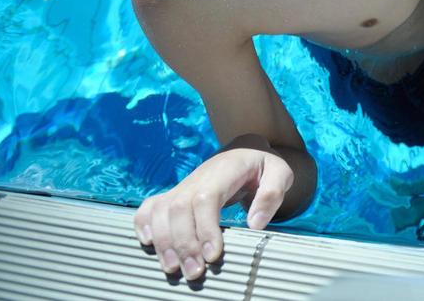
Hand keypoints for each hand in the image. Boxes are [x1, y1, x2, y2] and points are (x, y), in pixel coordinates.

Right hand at [133, 147, 293, 281]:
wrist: (246, 151)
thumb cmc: (263, 166)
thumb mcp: (280, 173)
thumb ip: (272, 195)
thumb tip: (255, 224)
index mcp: (224, 171)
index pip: (206, 198)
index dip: (204, 228)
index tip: (213, 255)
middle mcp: (198, 178)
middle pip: (179, 208)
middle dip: (183, 244)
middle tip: (195, 272)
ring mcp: (183, 186)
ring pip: (161, 210)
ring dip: (163, 242)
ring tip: (174, 269)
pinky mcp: (174, 194)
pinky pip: (149, 207)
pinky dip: (142, 224)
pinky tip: (149, 244)